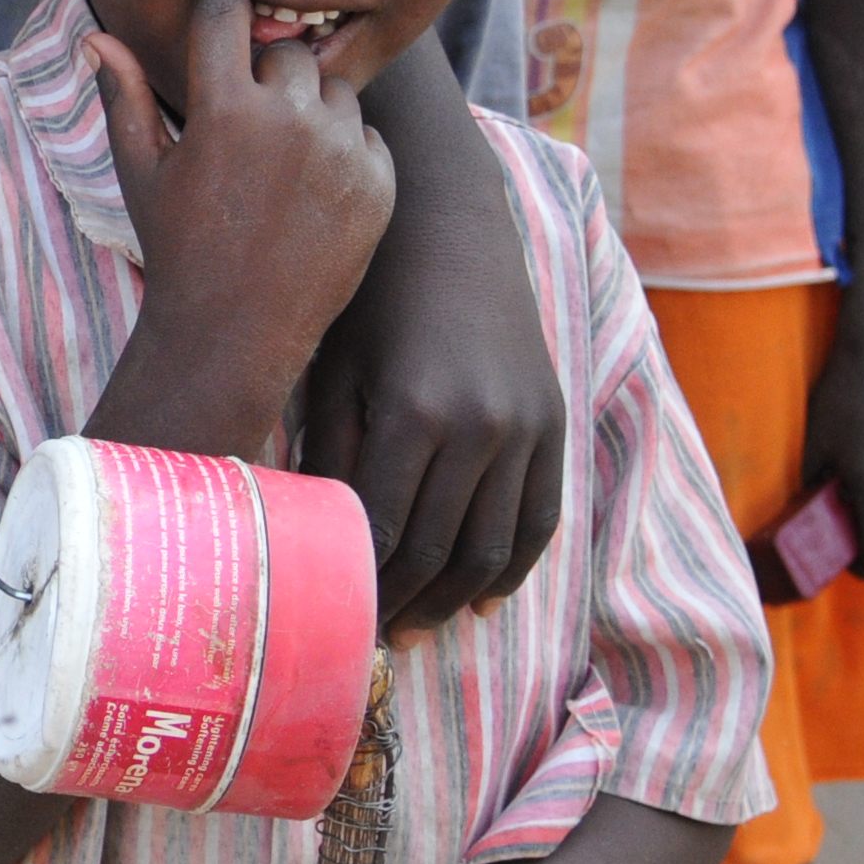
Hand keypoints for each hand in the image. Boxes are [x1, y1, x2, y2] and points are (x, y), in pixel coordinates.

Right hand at [91, 0, 395, 405]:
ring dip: (310, 110)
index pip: (229, 11)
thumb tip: (96, 36)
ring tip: (278, 161)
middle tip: (245, 125)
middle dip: (266, 76)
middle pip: (289, 51)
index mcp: (223, 106)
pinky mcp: (378, 185)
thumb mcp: (142, 170)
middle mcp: (289, 119)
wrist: (234, 332)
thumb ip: (122, 96)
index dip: (219, 22)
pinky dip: (345, 152)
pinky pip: (367, 136)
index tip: (216, 44)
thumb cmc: (177, 245)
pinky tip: (309, 192)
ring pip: (335, 89)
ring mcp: (340, 152)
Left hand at [309, 45, 566, 630]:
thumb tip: (310, 532)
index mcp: (414, 411)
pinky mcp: (552, 419)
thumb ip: (328, 449)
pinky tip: (481, 599)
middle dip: (402, 603)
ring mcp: (526, 425)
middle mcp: (480, 425)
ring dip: (453, 598)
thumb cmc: (369, 292)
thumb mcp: (333, 364)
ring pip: (493, 547)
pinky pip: (540, 516)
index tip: (337, 614)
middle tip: (368, 638)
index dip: (362, 584)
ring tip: (415, 627)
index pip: (387, 531)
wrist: (449, 224)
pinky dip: (514, 566)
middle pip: (439, 550)